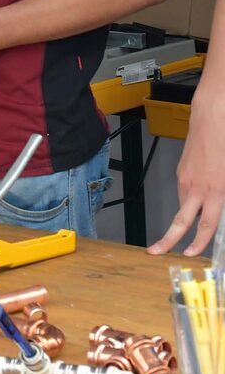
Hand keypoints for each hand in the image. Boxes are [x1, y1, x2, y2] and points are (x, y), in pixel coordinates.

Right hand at [149, 99, 224, 254]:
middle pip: (180, 220)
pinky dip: (190, 198)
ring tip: (191, 222)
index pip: (206, 224)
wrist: (212, 119)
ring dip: (187, 216)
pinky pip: (184, 191)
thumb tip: (222, 211)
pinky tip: (199, 194)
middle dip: (168, 239)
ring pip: (184, 205)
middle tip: (156, 251)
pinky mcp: (182, 170)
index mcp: (216, 190)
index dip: (199, 242)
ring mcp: (186, 178)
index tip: (192, 254)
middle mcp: (197, 187)